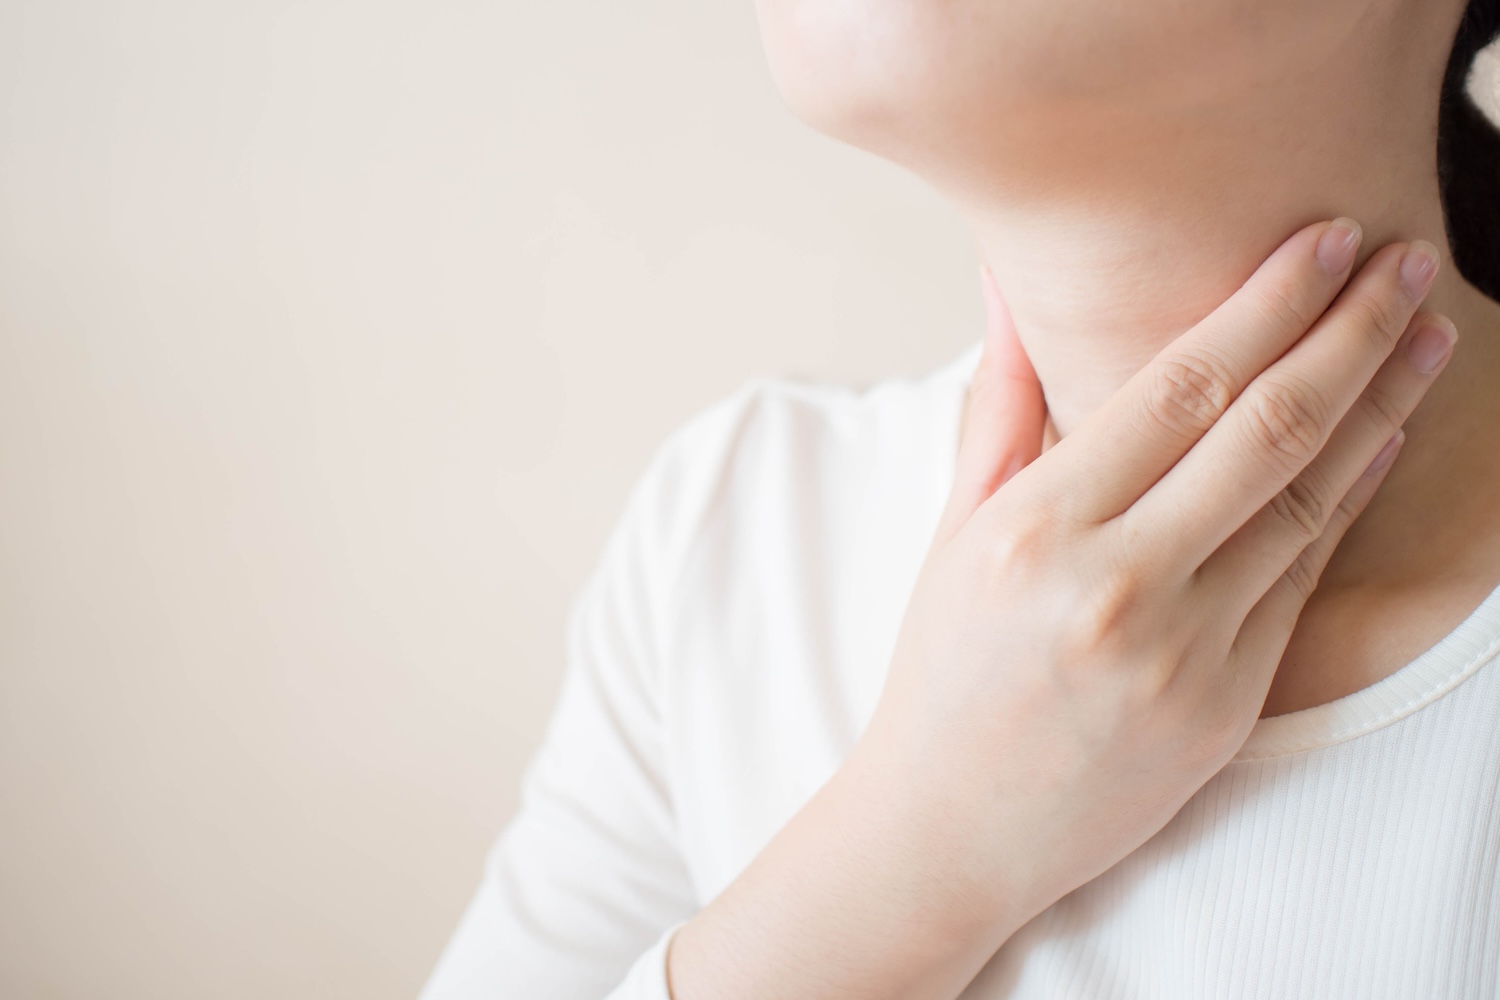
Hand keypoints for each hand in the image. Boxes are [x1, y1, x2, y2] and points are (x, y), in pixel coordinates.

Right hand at [668, 219, 1455, 999]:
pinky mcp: (1224, 706)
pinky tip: (1386, 435)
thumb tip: (1005, 282)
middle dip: (1351, 331)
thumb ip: (1002, 404)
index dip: (1266, 305)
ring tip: (1427, 330)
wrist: (951, 826)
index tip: (1324, 239)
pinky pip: (1304, 580)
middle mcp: (1115, 586)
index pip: (1179, 388)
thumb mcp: (954, 532)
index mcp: (1036, 528)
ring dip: (1382, 404)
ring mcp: (1181, 652)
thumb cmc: (943, 670)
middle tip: (1408, 257)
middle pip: (1266, 431)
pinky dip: (1353, 498)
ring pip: (1308, 501)